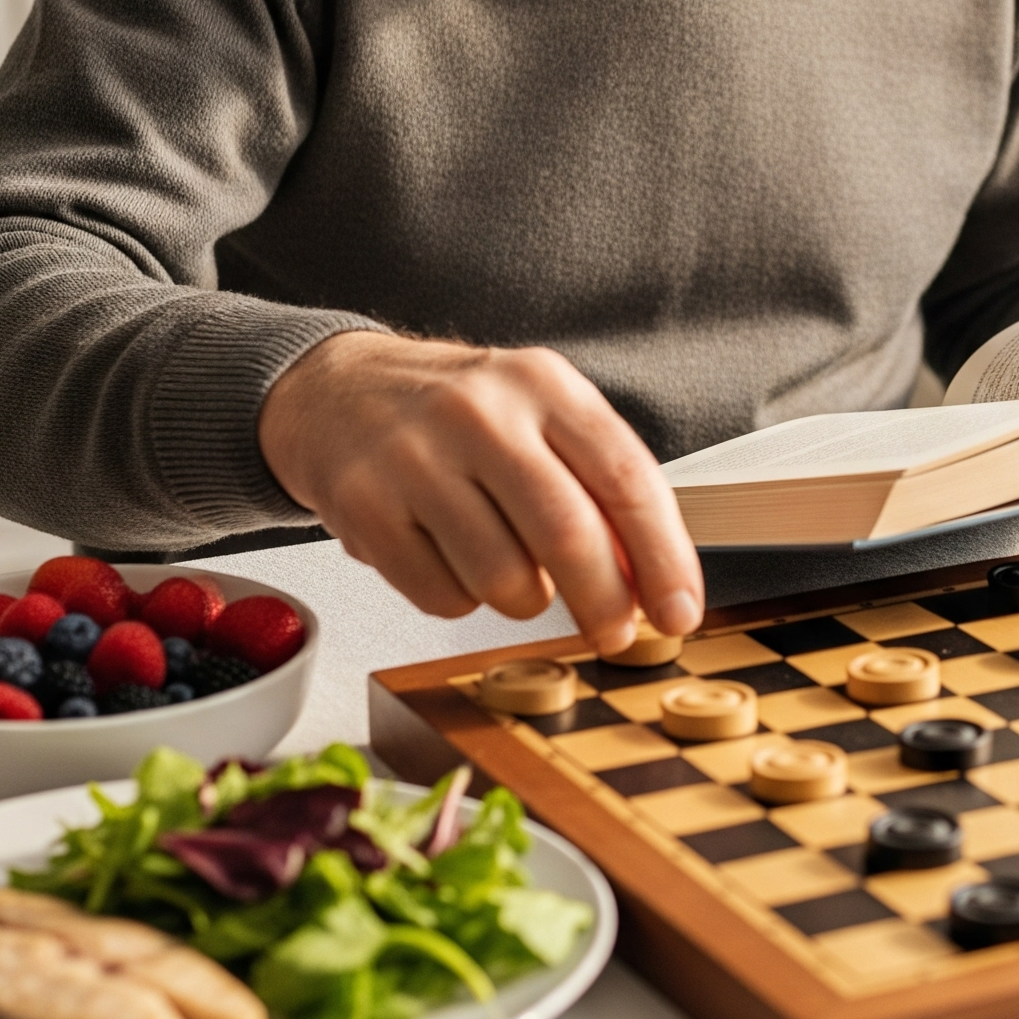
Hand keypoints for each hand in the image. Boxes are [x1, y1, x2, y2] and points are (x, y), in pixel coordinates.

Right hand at [258, 330, 703, 651]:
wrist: (338, 391)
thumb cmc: (460, 413)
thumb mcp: (540, 415)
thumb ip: (598, 484)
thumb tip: (651, 579)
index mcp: (542, 384)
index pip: (624, 476)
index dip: (662, 555)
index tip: (680, 609)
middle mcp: (480, 414)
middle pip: (566, 533)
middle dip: (604, 601)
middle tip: (616, 634)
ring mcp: (416, 460)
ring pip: (504, 579)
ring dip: (524, 598)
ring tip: (509, 563)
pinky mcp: (365, 509)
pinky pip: (443, 599)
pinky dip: (463, 600)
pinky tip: (450, 556)